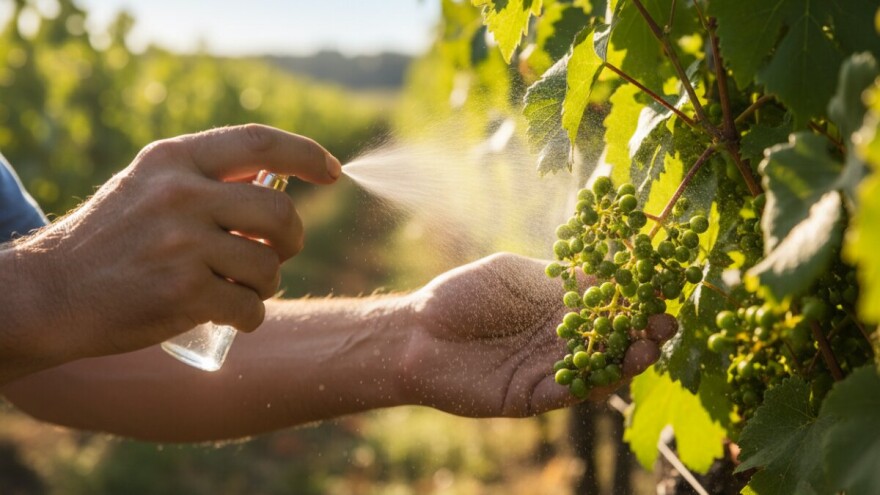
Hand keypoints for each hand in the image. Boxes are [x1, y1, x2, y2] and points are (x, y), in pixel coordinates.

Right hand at [13, 124, 341, 363]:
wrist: (50, 294)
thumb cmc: (109, 241)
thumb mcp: (148, 187)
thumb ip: (205, 179)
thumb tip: (278, 184)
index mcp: (173, 160)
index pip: (259, 142)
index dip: (305, 154)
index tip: (332, 170)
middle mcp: (180, 194)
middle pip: (280, 212)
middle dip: (292, 239)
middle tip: (278, 252)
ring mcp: (182, 244)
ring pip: (269, 266)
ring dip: (266, 284)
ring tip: (241, 289)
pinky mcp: (184, 293)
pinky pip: (250, 306)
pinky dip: (250, 316)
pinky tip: (231, 315)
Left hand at [399, 253, 676, 416]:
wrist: (416, 334)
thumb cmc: (461, 294)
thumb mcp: (512, 272)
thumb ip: (556, 274)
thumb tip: (604, 267)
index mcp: (560, 304)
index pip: (609, 300)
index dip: (636, 293)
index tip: (663, 283)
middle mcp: (562, 338)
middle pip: (613, 337)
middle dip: (644, 329)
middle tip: (666, 322)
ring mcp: (550, 369)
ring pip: (598, 368)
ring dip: (627, 359)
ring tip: (649, 347)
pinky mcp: (532, 396)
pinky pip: (568, 392)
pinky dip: (591, 383)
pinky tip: (611, 371)